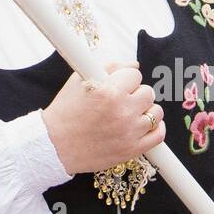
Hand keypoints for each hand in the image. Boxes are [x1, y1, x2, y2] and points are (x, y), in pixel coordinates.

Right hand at [42, 61, 164, 174]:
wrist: (54, 145)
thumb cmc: (65, 112)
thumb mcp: (79, 81)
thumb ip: (109, 67)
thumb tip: (134, 64)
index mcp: (109, 91)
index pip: (135, 74)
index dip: (125, 78)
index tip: (117, 84)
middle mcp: (122, 111)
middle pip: (148, 92)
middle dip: (135, 93)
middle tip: (122, 99)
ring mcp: (129, 132)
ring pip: (156, 112)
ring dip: (145, 110)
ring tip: (130, 114)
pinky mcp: (132, 149)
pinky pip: (159, 135)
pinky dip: (155, 129)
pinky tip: (141, 126)